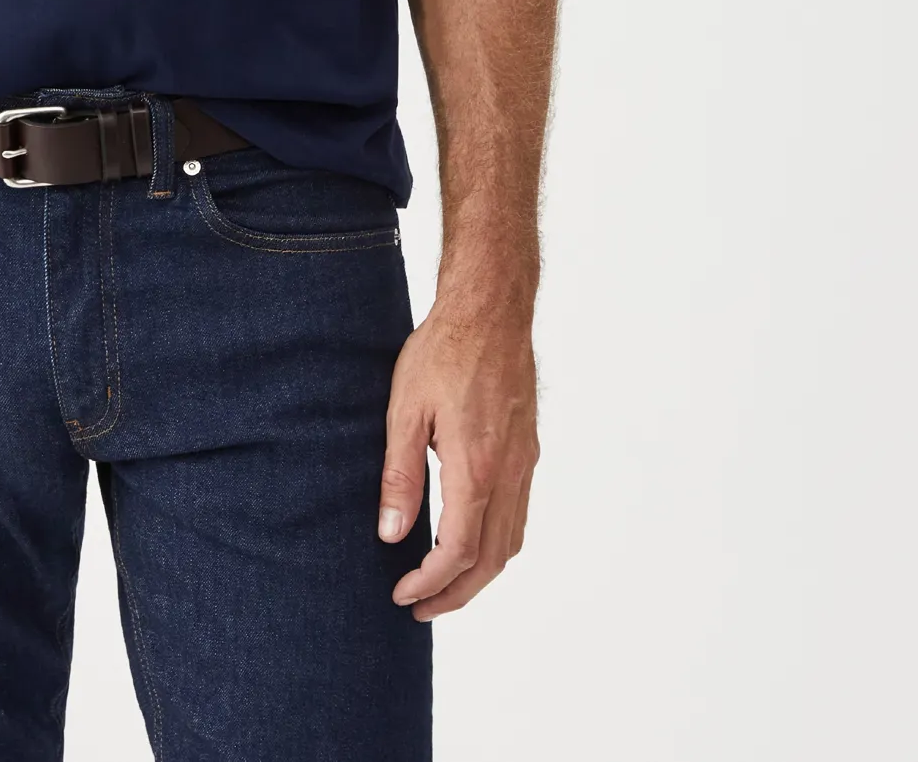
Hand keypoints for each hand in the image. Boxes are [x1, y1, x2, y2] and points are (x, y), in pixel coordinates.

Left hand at [378, 308, 537, 619]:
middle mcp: (509, 473)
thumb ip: (399, 475)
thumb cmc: (443, 352)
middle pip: (491, 560)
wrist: (490, 311)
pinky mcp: (528, 450)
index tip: (402, 594)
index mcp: (477, 467)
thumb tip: (390, 533)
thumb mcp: (405, 409)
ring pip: (511, 541)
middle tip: (419, 607)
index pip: (459, 550)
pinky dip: (496, 544)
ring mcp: (524, 463)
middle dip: (456, 594)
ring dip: (479, 574)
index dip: (431, 582)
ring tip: (443, 586)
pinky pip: (518, 515)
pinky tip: (470, 540)